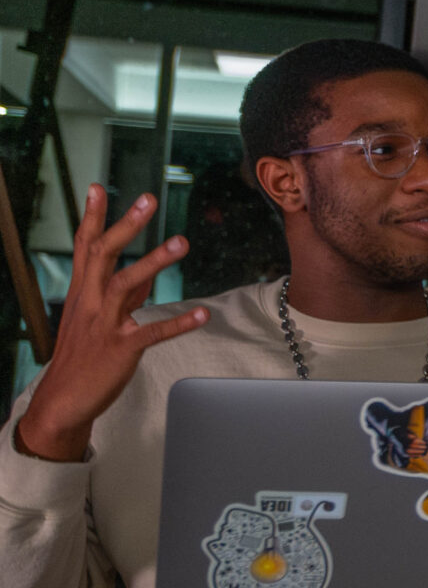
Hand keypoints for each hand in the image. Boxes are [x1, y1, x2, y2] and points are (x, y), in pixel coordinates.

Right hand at [16, 187, 207, 461]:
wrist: (64, 400)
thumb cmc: (83, 355)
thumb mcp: (96, 318)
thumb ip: (123, 294)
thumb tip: (144, 272)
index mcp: (82, 292)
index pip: (85, 247)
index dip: (91, 217)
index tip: (96, 187)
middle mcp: (90, 303)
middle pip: (104, 255)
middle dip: (125, 226)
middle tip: (148, 199)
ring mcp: (105, 325)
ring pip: (125, 285)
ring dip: (153, 263)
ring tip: (181, 242)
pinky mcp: (121, 349)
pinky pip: (152, 332)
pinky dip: (178, 323)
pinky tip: (203, 314)